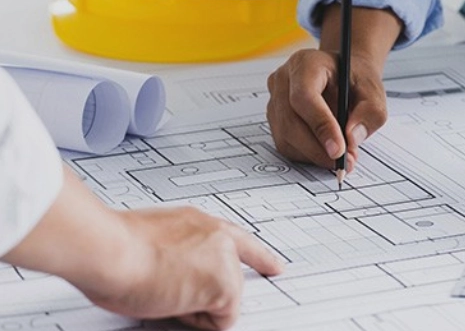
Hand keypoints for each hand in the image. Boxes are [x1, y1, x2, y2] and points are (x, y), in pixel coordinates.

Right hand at [3, 167, 282, 330]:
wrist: (110, 250)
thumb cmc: (115, 246)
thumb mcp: (152, 239)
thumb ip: (176, 253)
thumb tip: (169, 273)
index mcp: (198, 222)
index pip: (238, 240)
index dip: (260, 257)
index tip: (275, 267)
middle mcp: (216, 235)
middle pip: (230, 279)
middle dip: (206, 293)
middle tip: (170, 289)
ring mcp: (225, 258)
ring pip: (225, 301)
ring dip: (197, 306)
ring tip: (164, 290)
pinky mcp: (225, 284)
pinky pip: (221, 320)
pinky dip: (198, 321)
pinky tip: (174, 301)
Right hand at [267, 5, 401, 169]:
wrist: (345, 77)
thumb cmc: (356, 80)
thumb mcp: (374, 91)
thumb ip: (370, 113)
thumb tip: (351, 139)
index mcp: (306, 63)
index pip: (304, 96)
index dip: (320, 125)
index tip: (339, 149)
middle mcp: (284, 79)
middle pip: (290, 121)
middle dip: (318, 148)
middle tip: (344, 161)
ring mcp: (275, 99)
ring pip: (286, 137)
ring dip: (314, 154)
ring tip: (341, 156)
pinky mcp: (275, 119)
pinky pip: (286, 144)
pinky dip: (308, 154)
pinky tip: (327, 150)